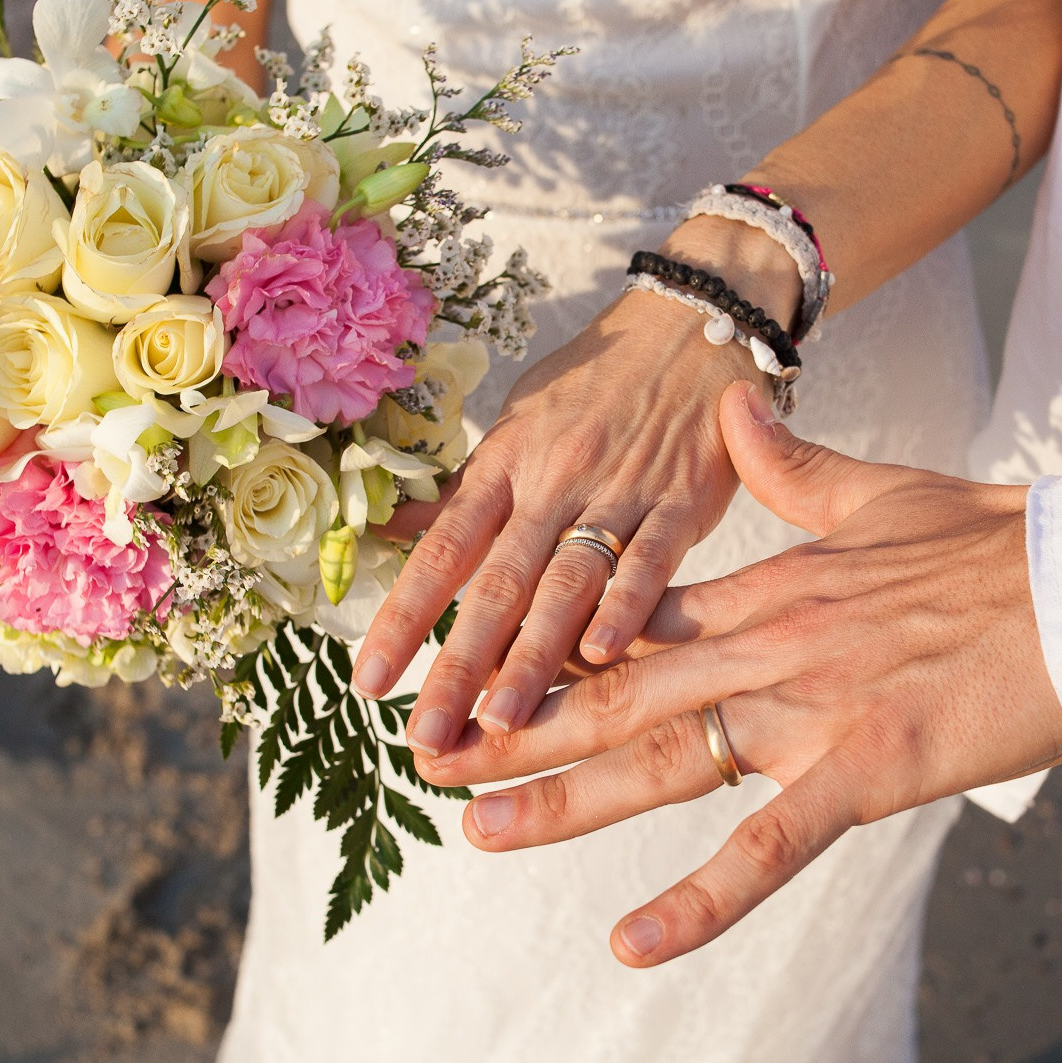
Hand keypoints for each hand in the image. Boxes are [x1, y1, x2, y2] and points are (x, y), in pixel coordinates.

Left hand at [350, 217, 802, 757]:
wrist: (691, 325)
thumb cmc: (595, 386)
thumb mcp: (518, 423)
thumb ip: (463, 490)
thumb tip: (383, 528)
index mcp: (505, 462)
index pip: (443, 548)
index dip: (403, 617)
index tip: (370, 681)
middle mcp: (552, 479)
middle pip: (497, 582)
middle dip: (458, 664)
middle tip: (426, 737)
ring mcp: (618, 490)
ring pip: (566, 581)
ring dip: (532, 657)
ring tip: (501, 725)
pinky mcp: (682, 499)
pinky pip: (651, 559)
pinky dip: (627, 606)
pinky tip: (603, 657)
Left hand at [418, 381, 1061, 966]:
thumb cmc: (1001, 545)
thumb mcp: (880, 491)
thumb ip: (792, 466)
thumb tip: (738, 405)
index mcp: (769, 585)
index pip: (633, 621)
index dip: (552, 649)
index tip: (482, 670)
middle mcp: (768, 642)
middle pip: (617, 691)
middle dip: (517, 727)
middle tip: (430, 757)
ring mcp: (811, 705)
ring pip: (664, 756)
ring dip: (563, 797)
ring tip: (479, 828)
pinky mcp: (868, 766)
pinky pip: (769, 846)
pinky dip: (700, 899)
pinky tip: (633, 942)